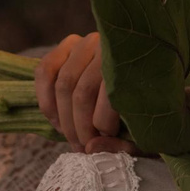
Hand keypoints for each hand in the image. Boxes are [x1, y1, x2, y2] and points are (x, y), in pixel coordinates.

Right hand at [35, 32, 131, 153]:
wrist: (143, 76)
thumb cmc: (144, 108)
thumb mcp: (142, 131)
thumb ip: (122, 143)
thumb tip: (91, 147)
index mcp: (134, 63)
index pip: (109, 98)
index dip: (102, 127)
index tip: (104, 142)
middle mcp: (107, 46)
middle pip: (82, 93)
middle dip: (79, 128)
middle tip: (83, 148)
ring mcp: (85, 43)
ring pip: (63, 84)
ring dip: (63, 119)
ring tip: (72, 139)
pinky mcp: (67, 45)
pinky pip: (45, 71)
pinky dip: (46, 100)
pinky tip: (56, 122)